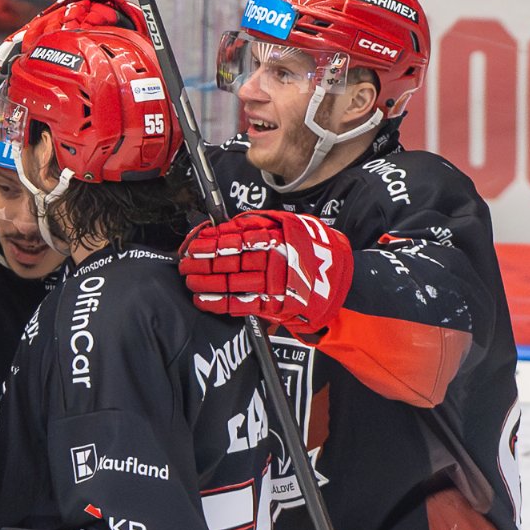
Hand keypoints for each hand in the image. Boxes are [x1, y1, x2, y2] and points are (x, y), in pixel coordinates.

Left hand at [179, 210, 354, 334]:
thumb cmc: (318, 252)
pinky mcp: (275, 305)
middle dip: (203, 262)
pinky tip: (202, 300)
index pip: (238, 238)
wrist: (344, 283)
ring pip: (232, 282)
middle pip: (230, 260)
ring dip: (206, 282)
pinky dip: (219, 303)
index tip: (195, 242)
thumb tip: (231, 225)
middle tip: (185, 261)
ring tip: (189, 279)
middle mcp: (275, 260)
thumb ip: (264, 224)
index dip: (213, 241)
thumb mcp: (295, 226)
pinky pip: (241, 304)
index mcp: (279, 238)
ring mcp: (275, 284)